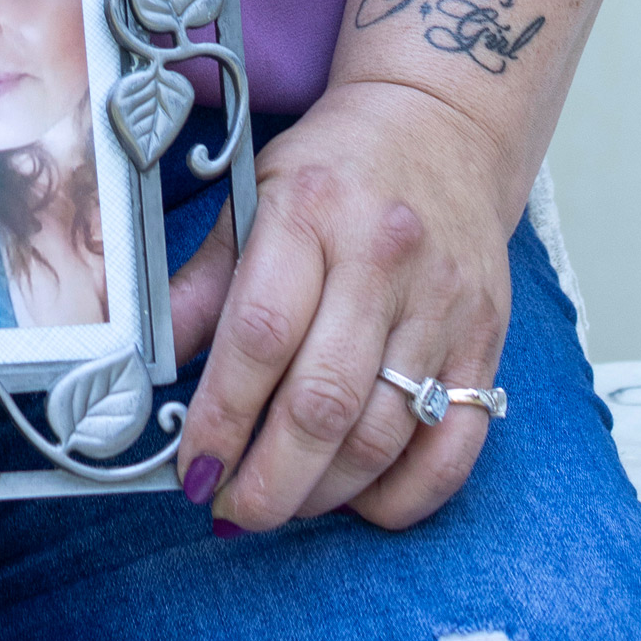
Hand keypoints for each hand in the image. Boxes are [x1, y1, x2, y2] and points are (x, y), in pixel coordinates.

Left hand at [165, 82, 514, 532]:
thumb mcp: (251, 197)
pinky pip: (454, 448)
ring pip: (384, 435)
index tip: (191, 468)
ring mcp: (444, 305)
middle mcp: (382, 261)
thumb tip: (153, 366)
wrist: (439, 129)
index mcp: (309, 215)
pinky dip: (402, 494)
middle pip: (324, 402)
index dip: (222, 416)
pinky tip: (358, 500)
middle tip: (231, 511)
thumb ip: (205, 284)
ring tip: (281, 503)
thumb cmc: (331, 170)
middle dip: (269, 479)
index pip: (260, 336)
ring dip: (325, 492)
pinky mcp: (488, 340)